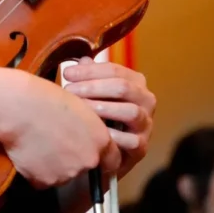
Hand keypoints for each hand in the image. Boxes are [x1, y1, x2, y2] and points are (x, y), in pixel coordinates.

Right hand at [2, 71, 120, 188]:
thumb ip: (88, 126)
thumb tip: (85, 134)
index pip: (112, 161)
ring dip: (54, 165)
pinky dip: (36, 171)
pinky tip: (29, 152)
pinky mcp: (44, 182)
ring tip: (39, 144)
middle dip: (73, 159)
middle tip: (56, 141)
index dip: (101, 157)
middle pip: (84, 168)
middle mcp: (88, 161)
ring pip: (62, 175)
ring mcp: (66, 174)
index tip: (91, 152)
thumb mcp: (78, 105)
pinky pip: (42, 180)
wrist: (18, 108)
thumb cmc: (45, 98)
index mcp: (100, 141)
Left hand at [62, 57, 155, 176]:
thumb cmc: (98, 116)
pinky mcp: (142, 147)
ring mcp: (146, 124)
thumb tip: (82, 60)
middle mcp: (146, 100)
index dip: (89, 71)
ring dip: (103, 109)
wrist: (106, 152)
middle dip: (93, 87)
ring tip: (80, 111)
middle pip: (123, 87)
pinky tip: (93, 134)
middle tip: (69, 92)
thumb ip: (89, 76)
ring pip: (131, 111)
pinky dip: (112, 136)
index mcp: (136, 82)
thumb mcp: (94, 93)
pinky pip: (130, 140)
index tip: (67, 74)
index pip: (114, 70)